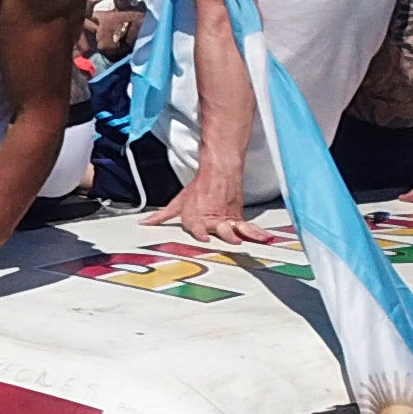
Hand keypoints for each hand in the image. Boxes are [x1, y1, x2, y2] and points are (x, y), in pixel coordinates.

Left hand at [144, 186, 267, 246]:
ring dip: (248, 235)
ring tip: (257, 241)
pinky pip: (249, 227)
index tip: (203, 239)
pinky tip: (268, 239)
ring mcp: (227, 219)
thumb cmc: (199, 189)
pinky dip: (259, 233)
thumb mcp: (178, 203)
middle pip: (221, 228)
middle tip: (234, 241)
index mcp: (196, 217)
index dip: (201, 232)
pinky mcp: (238, 218)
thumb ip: (162, 216)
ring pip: (239, 228)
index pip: (198, 226)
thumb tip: (145, 223)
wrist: (219, 172)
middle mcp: (213, 219)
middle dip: (227, 235)